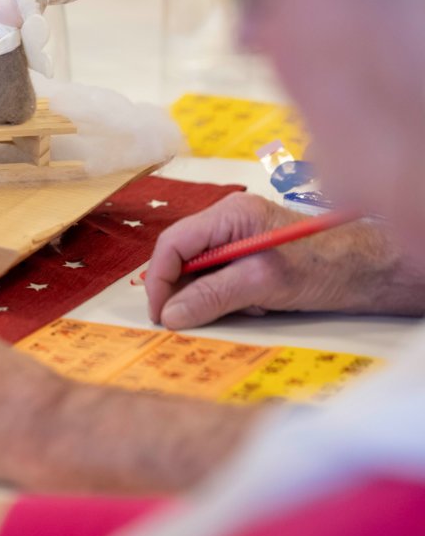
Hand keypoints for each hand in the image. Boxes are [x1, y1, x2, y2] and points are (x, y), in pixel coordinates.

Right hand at [146, 192, 412, 328]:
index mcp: (229, 214)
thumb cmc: (326, 268)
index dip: (160, 280)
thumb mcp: (264, 284)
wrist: (375, 272)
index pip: (173, 243)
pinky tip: (258, 306)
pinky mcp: (251, 255)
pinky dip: (231, 298)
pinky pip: (222, 279)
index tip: (159, 315)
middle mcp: (230, 220)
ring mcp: (240, 236)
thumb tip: (170, 316)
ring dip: (212, 297)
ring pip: (201, 272)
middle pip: (183, 257)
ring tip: (245, 309)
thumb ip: (212, 296)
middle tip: (190, 321)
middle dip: (186, 291)